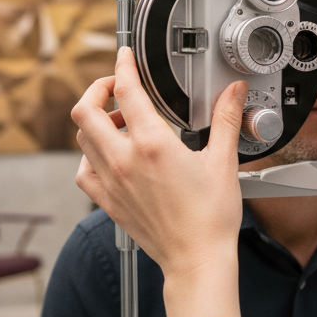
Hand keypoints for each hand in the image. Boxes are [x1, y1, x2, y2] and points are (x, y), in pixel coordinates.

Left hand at [71, 47, 244, 316]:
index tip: (125, 56)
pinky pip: (83, 171)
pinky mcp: (107, 202)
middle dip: (97, 90)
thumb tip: (234, 91)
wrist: (196, 260)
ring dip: (95, 122)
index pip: (125, 91)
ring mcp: (111, 182)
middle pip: (85, 111)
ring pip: (82, 138)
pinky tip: (109, 156)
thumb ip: (225, 119)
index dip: (122, 66)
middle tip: (115, 86)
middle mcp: (124, 161)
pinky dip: (90, 156)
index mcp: (153, 145)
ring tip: (119, 121)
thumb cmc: (211, 218)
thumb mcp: (223, 161)